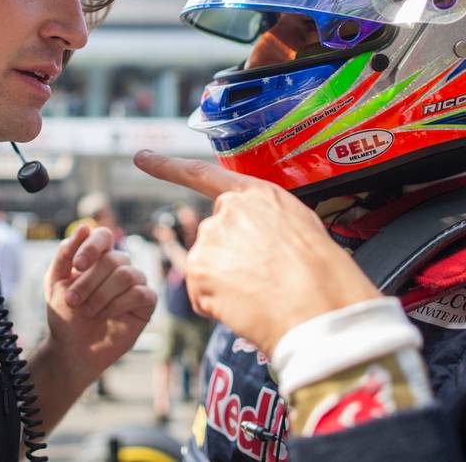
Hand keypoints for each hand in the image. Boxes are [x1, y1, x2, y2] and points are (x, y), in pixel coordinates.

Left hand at [41, 224, 156, 386]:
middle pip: (113, 259)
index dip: (93, 246)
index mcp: (98, 258)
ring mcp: (135, 284)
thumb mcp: (55, 282)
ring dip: (101, 295)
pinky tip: (106, 316)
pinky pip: (141, 293)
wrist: (71, 349)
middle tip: (73, 301)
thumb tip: (84, 227)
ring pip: (126, 275)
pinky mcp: (146, 303)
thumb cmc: (64, 315)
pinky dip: (119, 304)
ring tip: (87, 312)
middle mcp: (119, 267)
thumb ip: (65, 253)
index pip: (104, 236)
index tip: (77, 265)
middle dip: (89, 281)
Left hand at [134, 150, 380, 355]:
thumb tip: (255, 244)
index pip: (203, 174)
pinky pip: (201, 294)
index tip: (140, 157)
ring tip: (262, 295)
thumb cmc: (324, 276)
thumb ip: (267, 224)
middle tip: (264, 283)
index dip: (167, 167)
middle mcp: (228, 210)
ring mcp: (210, 238)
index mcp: (259, 195)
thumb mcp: (302, 229)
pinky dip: (217, 306)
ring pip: (207, 268)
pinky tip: (244, 307)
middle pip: (214, 238)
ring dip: (226, 285)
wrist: (319, 305)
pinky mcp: (198, 269)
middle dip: (230, 262)